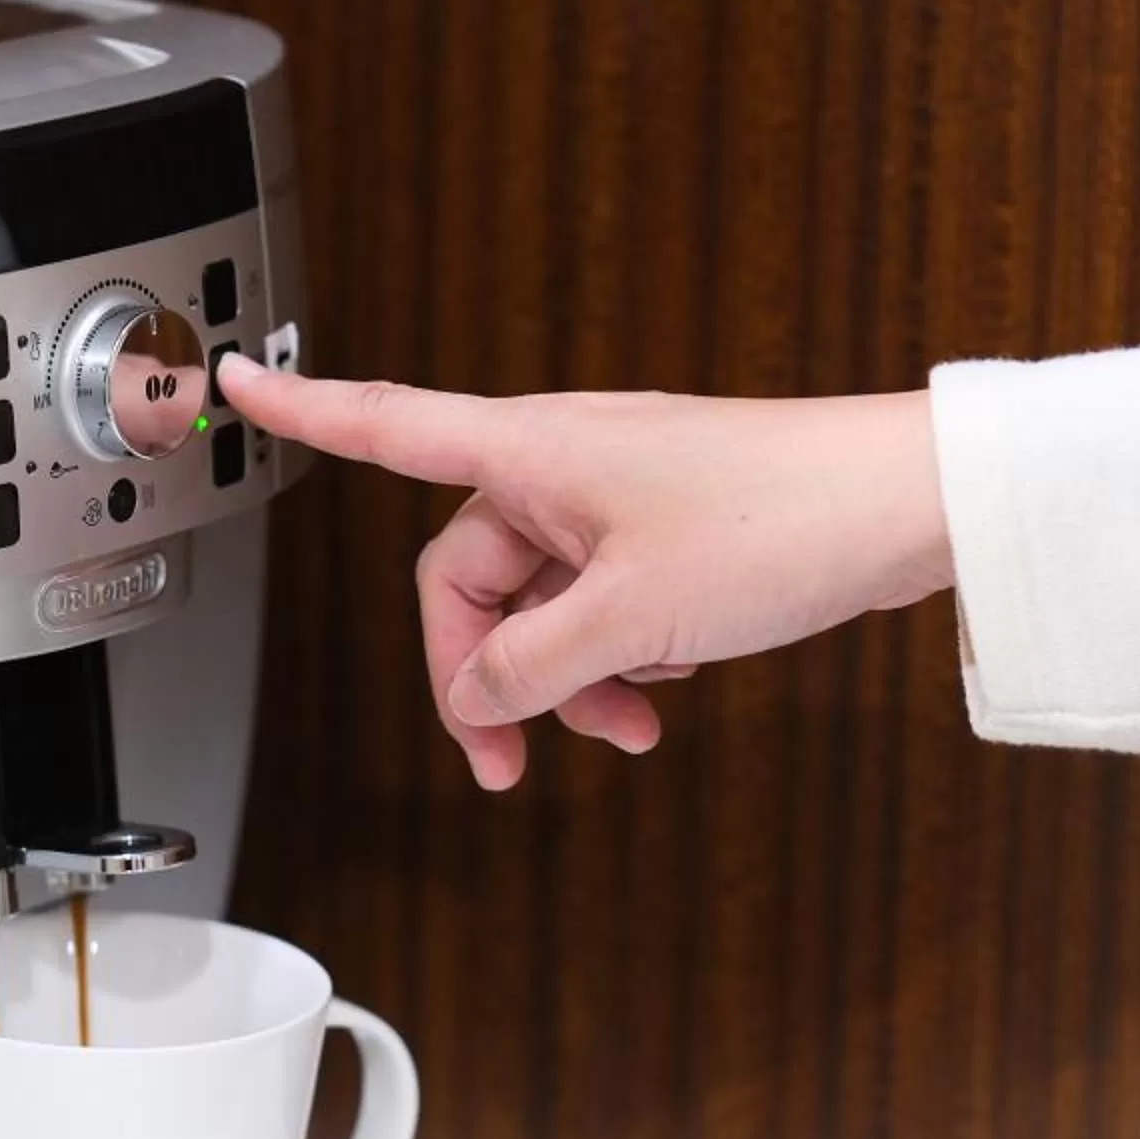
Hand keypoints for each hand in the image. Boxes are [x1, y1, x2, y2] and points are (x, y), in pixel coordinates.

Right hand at [215, 355, 953, 788]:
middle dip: (490, 671)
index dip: (302, 409)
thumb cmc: (782, 519)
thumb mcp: (629, 617)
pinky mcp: (668, 529)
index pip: (383, 425)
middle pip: (467, 575)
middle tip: (513, 757)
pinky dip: (619, 654)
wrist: (906, 505)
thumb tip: (476, 695)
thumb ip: (530, 666)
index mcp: (530, 451)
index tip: (233, 380)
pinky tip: (669, 680)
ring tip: (625, 727)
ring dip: (567, 678)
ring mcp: (618, 498)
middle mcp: (563, 466)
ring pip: (543, 603)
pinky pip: (603, 603)